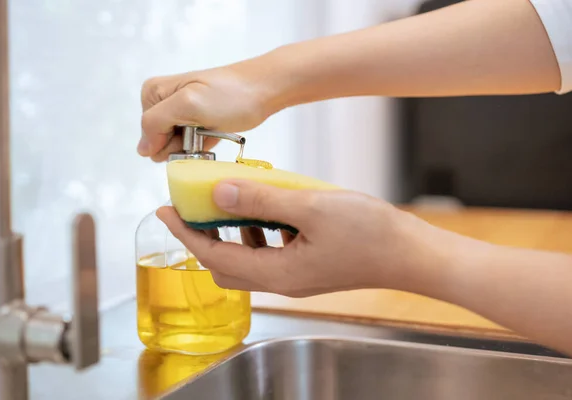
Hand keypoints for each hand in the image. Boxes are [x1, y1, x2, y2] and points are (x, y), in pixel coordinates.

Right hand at [139, 61, 274, 161]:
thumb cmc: (230, 94)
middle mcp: (163, 102)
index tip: (190, 128)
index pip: (148, 134)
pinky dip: (203, 147)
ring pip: (176, 148)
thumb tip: (142, 149)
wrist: (264, 90)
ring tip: (211, 128)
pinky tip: (215, 134)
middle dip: (181, 144)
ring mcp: (180, 114)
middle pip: (160, 142)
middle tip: (203, 128)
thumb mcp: (187, 104)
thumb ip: (157, 123)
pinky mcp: (196, 124)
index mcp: (153, 93)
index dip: (168, 140)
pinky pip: (191, 147)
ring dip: (194, 146)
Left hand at [156, 180, 449, 296]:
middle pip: (225, 264)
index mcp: (277, 272)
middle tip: (193, 207)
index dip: (184, 234)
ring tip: (229, 202)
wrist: (410, 253)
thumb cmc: (370, 233)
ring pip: (246, 258)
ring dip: (231, 233)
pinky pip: (269, 252)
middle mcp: (282, 280)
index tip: (164, 211)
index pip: (213, 255)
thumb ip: (262, 201)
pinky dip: (257, 232)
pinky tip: (269, 208)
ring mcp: (296, 276)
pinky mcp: (308, 266)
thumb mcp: (311, 208)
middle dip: (202, 236)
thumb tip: (218, 194)